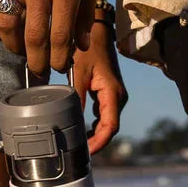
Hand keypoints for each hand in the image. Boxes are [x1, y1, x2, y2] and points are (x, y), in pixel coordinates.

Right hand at [0, 0, 97, 75]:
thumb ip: (85, 12)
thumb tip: (81, 45)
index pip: (59, 38)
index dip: (58, 59)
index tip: (58, 65)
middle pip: (33, 38)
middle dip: (36, 61)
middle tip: (39, 69)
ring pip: (7, 24)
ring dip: (12, 44)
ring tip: (20, 50)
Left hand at [72, 23, 127, 154]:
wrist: (97, 33)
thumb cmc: (88, 49)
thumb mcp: (79, 72)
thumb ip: (76, 97)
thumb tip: (69, 121)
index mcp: (112, 93)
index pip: (110, 126)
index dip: (99, 142)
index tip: (86, 152)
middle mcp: (118, 98)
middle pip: (109, 129)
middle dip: (95, 143)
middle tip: (76, 153)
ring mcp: (115, 97)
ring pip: (106, 124)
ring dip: (94, 136)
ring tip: (77, 146)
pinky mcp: (109, 96)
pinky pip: (104, 116)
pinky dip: (93, 126)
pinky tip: (80, 132)